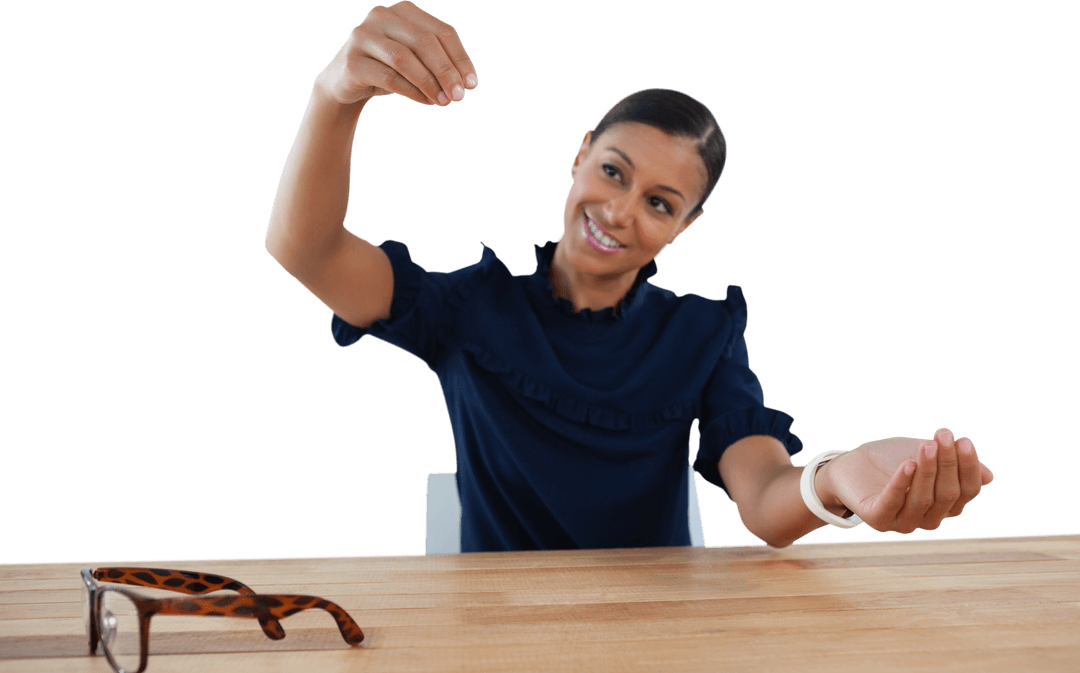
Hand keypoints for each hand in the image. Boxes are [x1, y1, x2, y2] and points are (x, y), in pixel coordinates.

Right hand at [317, 1, 477, 106]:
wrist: (344, 83)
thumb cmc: (388, 69)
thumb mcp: (416, 61)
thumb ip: (439, 64)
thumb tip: (467, 82)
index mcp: (404, 11)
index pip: (441, 31)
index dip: (460, 58)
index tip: (472, 84)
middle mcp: (382, 16)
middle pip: (424, 42)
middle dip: (446, 71)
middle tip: (460, 96)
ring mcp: (363, 36)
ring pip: (404, 59)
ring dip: (429, 83)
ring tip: (444, 102)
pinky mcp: (352, 61)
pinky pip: (388, 77)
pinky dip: (412, 91)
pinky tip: (426, 101)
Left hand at [821, 428, 993, 533]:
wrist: (850, 465)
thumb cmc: (891, 459)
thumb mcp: (924, 455)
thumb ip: (952, 464)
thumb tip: (989, 477)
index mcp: (945, 505)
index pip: (967, 490)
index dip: (968, 466)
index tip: (964, 440)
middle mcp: (928, 518)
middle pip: (947, 494)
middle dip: (947, 463)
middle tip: (944, 435)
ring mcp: (903, 522)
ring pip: (923, 499)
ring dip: (927, 470)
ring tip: (926, 445)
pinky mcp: (878, 520)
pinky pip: (892, 503)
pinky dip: (901, 483)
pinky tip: (907, 464)